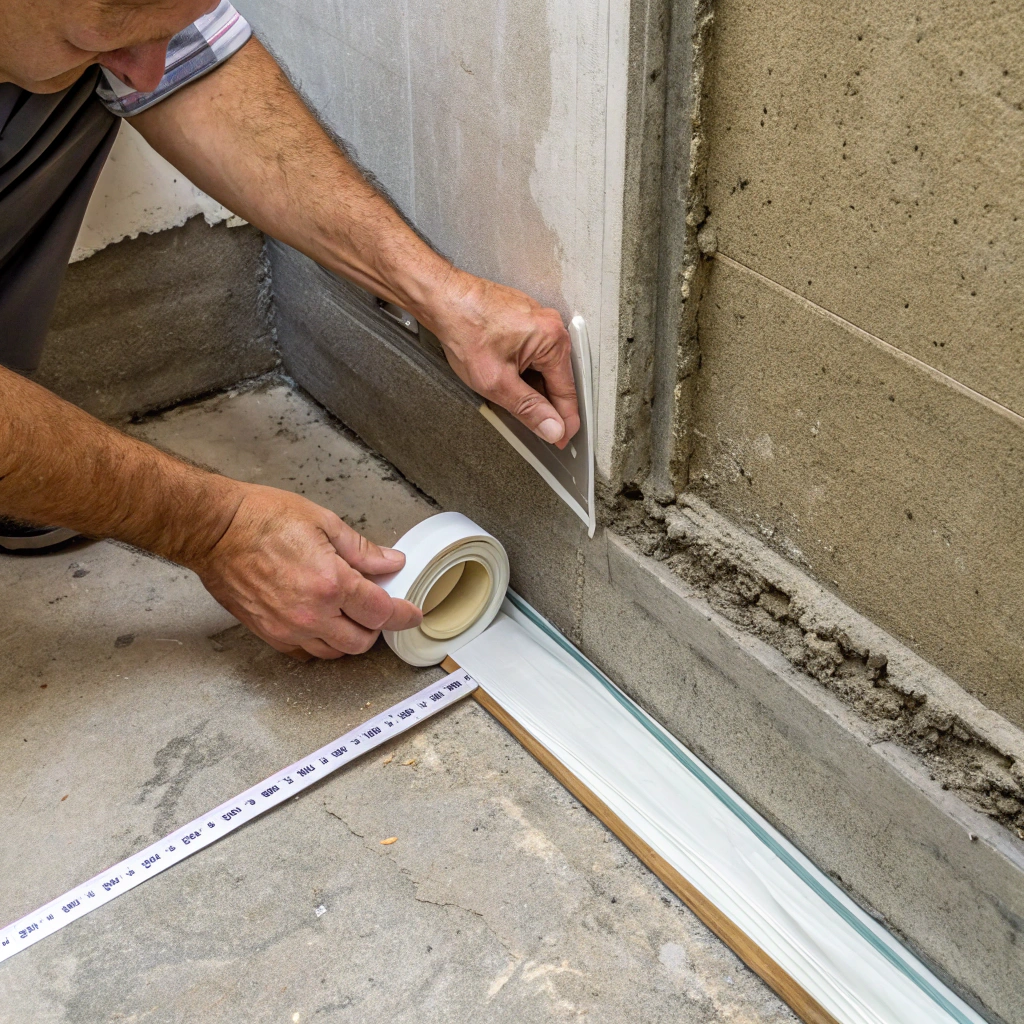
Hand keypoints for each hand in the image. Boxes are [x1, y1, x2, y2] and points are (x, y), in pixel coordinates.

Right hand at [190, 483, 421, 658]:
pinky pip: (305, 652)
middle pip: (362, 641)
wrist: (214, 530)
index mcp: (331, 583)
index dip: (403, 614)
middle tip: (374, 605)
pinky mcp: (269, 633)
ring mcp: (289, 628)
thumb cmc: (262, 519)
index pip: (381, 612)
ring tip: (347, 612)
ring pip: (335, 652)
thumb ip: (362, 550)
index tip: (412, 614)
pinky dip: (320, 642)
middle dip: (375, 626)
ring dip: (348, 637)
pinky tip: (321, 620)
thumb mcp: (323, 522)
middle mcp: (312, 613)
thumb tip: (391, 562)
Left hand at [424, 270, 580, 448]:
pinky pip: (532, 352)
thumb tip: (552, 427)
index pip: (567, 392)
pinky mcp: (523, 320)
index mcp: (552, 340)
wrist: (442, 299)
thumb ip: (528, 409)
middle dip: (545, 403)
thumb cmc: (464, 328)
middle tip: (534, 425)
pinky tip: (504, 375)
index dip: (564, 420)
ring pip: (542, 367)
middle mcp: (550, 326)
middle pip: (556, 378)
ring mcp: (537, 321)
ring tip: (506, 392)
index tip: (562, 437)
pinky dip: (522, 369)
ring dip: (530, 385)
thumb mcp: (497, 382)